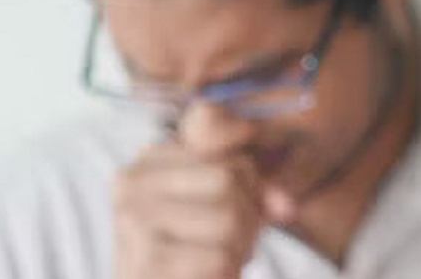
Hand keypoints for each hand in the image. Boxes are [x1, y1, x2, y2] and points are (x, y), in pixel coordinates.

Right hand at [114, 141, 261, 278]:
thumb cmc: (193, 254)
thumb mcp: (223, 209)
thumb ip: (256, 192)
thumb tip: (286, 206)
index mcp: (151, 159)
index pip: (229, 154)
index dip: (253, 191)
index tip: (244, 217)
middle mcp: (134, 180)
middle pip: (227, 179)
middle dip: (247, 220)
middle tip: (235, 247)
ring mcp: (135, 218)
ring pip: (227, 219)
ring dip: (239, 249)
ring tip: (220, 261)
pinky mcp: (146, 259)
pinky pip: (218, 258)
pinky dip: (226, 273)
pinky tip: (209, 278)